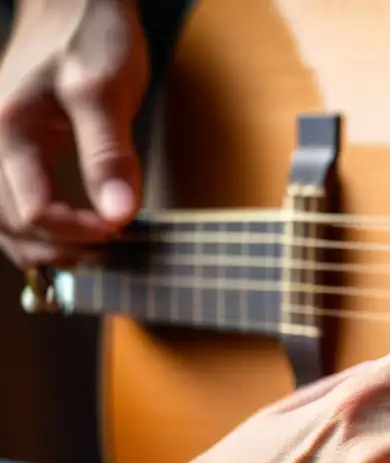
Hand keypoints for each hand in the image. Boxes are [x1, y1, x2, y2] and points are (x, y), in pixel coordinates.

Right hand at [0, 0, 147, 268]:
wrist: (74, 2)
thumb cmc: (91, 35)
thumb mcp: (107, 92)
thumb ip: (110, 155)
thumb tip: (119, 214)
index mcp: (9, 132)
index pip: (35, 212)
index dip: (80, 233)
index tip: (121, 231)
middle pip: (12, 226)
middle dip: (61, 250)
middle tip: (112, 253)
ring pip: (5, 222)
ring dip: (45, 247)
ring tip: (94, 251)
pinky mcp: (12, 148)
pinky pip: (12, 202)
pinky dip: (39, 228)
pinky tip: (73, 233)